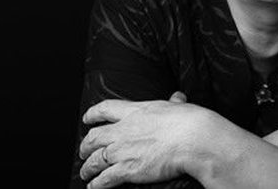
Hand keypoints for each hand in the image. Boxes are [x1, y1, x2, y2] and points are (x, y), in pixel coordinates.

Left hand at [79, 91, 200, 188]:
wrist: (194, 139)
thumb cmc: (190, 122)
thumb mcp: (179, 106)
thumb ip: (174, 103)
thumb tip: (177, 97)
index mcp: (136, 111)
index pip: (105, 109)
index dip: (92, 114)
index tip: (87, 118)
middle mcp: (124, 129)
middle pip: (94, 136)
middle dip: (85, 146)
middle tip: (83, 151)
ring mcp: (123, 150)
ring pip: (95, 159)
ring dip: (87, 167)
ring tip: (85, 172)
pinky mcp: (128, 169)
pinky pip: (105, 178)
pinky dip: (96, 184)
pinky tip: (94, 187)